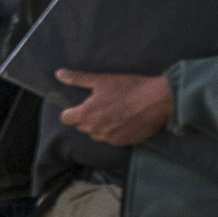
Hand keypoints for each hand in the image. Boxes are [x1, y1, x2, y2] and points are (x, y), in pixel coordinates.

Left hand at [55, 70, 174, 146]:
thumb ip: (78, 79)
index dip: (71, 111)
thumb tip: (59, 74)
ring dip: (101, 125)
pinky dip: (115, 131)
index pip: (66, 118)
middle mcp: (95, 130)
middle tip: (102, 105)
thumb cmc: (129, 88)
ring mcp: (109, 138)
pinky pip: (112, 139)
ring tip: (115, 111)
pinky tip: (125, 120)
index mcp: (86, 115)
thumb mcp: (102, 80)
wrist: (159, 101)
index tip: (80, 105)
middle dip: (87, 117)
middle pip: (82, 126)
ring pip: (97, 133)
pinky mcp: (123, 143)